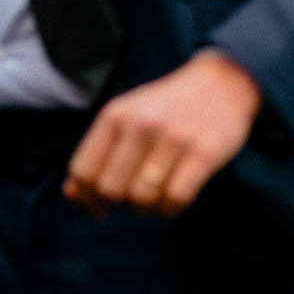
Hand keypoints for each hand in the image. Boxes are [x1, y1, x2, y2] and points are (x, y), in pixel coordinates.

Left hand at [64, 50, 261, 217]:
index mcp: (115, 116)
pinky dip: (172, 209)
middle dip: (120, 204)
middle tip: (135, 200)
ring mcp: (174, 139)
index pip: (83, 171)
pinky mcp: (205, 153)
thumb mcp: (127, 118)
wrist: (223, 83)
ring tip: (156, 201)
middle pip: (111, 189)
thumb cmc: (170, 107)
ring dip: (147, 209)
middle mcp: (141, 125)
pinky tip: (175, 201)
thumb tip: (70, 194)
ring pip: (143, 198)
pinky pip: (176, 198)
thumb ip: (98, 152)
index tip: (102, 206)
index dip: (88, 197)